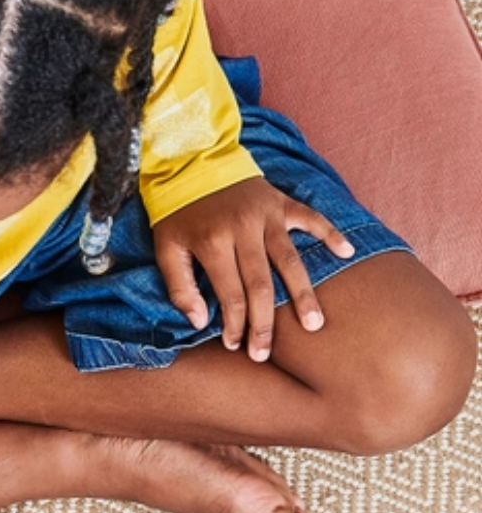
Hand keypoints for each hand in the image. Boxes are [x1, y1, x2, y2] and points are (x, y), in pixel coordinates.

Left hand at [153, 176, 354, 361]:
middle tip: (268, 353)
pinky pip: (311, 218)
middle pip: (261, 286)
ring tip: (314, 323)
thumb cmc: (178, 212)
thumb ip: (180, 286)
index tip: (236, 345)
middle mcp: (244, 230)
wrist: (192, 159)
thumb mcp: (166, 248)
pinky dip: (330, 233)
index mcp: (213, 242)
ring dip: (303, 294)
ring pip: (290, 260)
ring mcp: (266, 215)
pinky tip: (347, 253)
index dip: (234, 324)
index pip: (230, 294)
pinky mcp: (281, 202)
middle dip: (265, 323)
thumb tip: (200, 321)